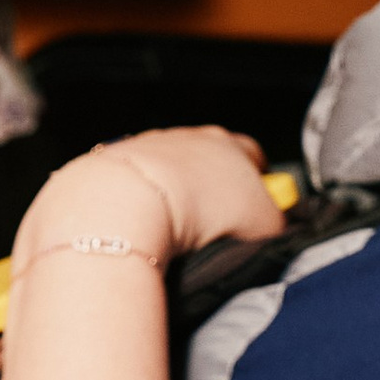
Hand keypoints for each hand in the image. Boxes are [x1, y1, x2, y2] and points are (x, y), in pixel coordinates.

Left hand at [0, 128, 286, 379]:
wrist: (122, 205)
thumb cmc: (195, 211)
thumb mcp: (263, 226)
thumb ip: (276, 224)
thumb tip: (274, 230)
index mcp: (225, 144)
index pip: (252, 155)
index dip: (258, 183)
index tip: (256, 209)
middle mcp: (182, 138)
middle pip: (204, 163)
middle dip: (209, 194)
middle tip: (212, 233)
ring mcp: (140, 149)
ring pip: (163, 176)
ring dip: (168, 204)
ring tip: (170, 241)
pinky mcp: (103, 169)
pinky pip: (128, 191)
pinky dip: (134, 211)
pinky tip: (138, 237)